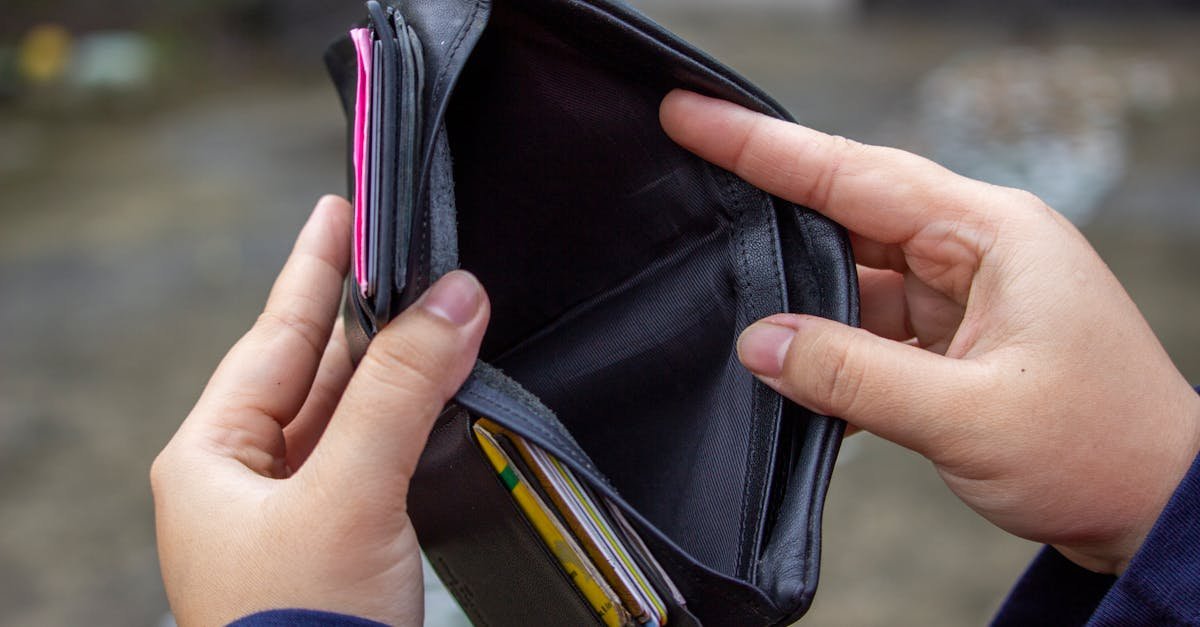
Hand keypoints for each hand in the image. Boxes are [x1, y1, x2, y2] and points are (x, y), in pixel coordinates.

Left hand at [151, 196, 489, 625]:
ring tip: (437, 304)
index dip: (312, 270)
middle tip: (407, 247)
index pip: (273, 338)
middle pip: (314, 370)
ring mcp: (296, 513)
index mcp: (211, 459)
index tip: (342, 208)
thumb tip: (455, 298)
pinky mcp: (345, 542)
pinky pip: (377, 456)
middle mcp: (247, 480)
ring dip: (397, 366)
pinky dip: (412, 419)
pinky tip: (440, 389)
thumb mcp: (348, 495)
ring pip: (352, 414)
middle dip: (366, 312)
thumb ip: (401, 392)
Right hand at [661, 90, 1199, 574]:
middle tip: (687, 188)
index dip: (762, 145)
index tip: (693, 116)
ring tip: (739, 316)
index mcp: (993, 233)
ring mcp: (965, 293)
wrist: (1156, 507)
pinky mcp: (953, 337)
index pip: (853, 173)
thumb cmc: (1101, 449)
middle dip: (768, 208)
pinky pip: (870, 326)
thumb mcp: (968, 416)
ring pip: (853, 275)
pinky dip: (831, 348)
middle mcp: (976, 249)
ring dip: (802, 303)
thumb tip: (758, 344)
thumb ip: (851, 376)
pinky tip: (796, 373)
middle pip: (846, 213)